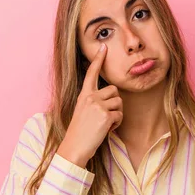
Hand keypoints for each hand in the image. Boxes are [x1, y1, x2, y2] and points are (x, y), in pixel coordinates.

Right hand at [57, 43, 122, 167]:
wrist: (74, 147)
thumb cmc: (79, 133)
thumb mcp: (83, 112)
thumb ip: (93, 102)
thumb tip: (111, 97)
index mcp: (83, 95)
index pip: (91, 73)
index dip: (98, 59)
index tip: (103, 46)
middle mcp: (90, 97)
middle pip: (114, 90)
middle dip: (115, 102)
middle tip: (105, 116)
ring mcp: (97, 105)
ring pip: (119, 102)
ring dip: (116, 114)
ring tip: (105, 124)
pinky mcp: (105, 115)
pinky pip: (120, 115)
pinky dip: (116, 123)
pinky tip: (106, 130)